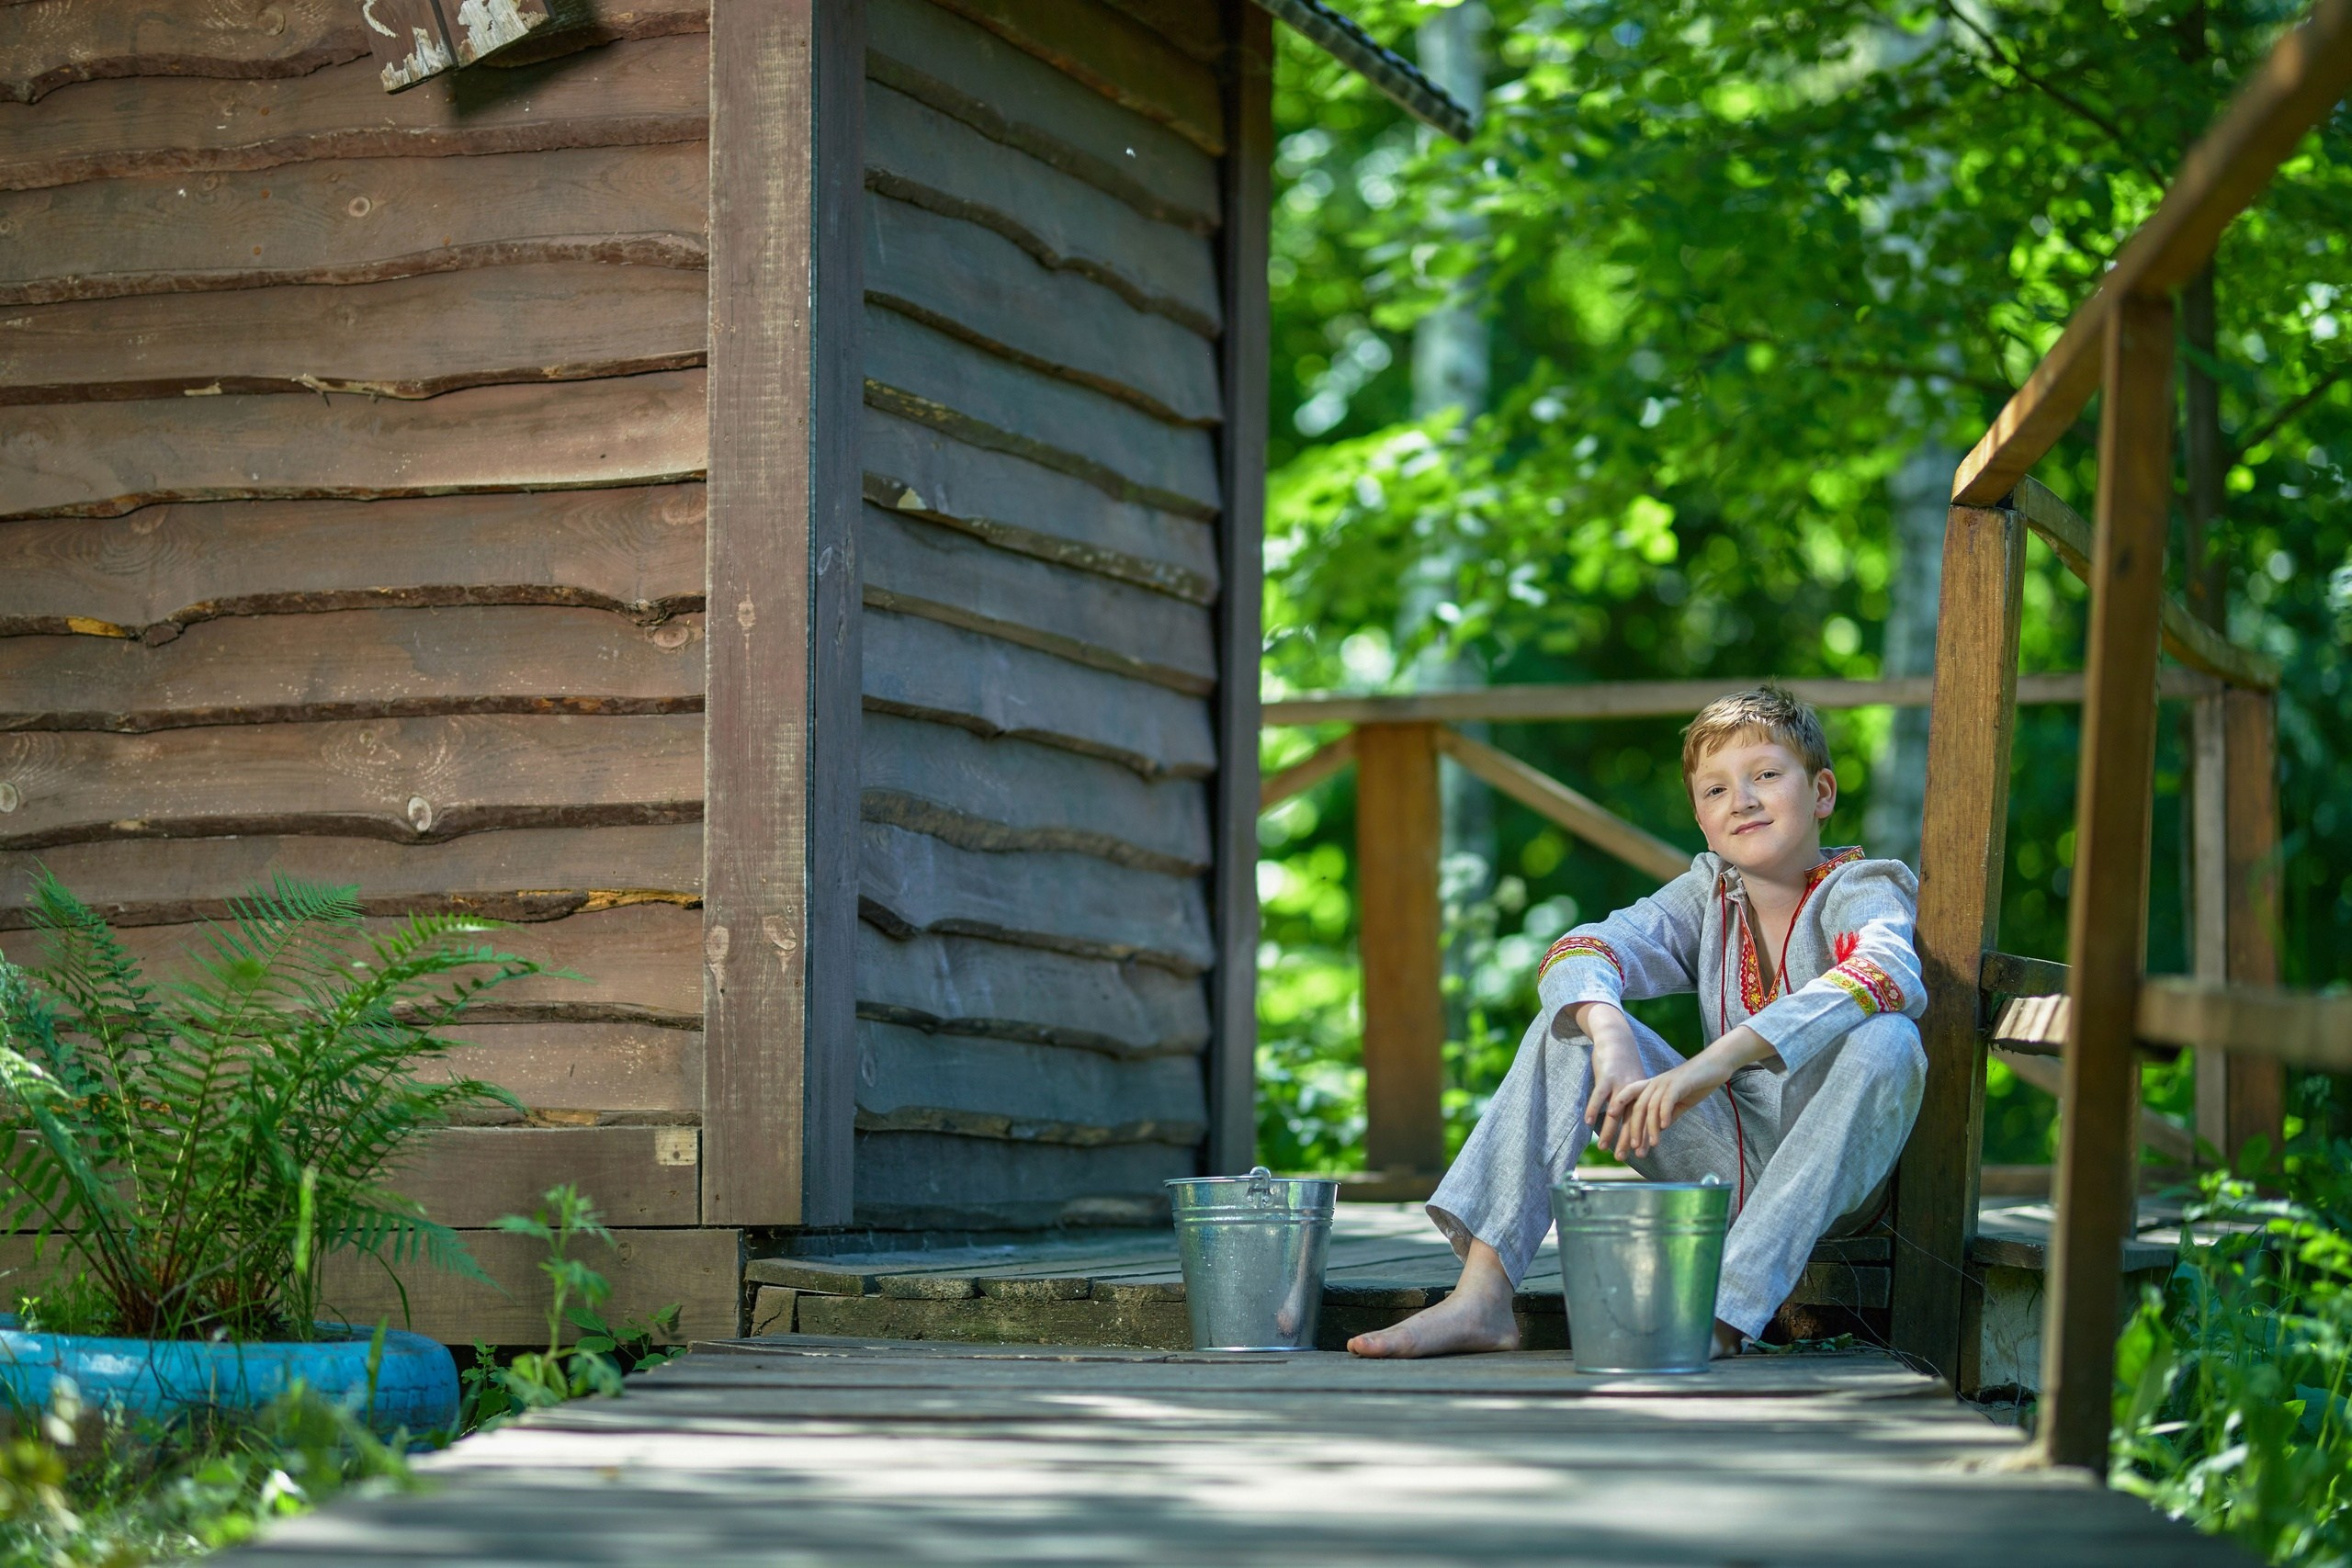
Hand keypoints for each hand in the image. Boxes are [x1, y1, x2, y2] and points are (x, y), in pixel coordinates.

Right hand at [1575, 1003, 1644, 1151]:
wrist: (1616, 1039)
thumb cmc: (1623, 1065)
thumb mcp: (1633, 1083)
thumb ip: (1634, 1102)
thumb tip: (1635, 1124)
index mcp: (1642, 1095)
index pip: (1643, 1120)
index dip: (1641, 1137)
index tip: (1641, 1155)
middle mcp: (1634, 1092)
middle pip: (1631, 1120)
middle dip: (1627, 1141)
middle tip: (1623, 1158)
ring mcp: (1620, 1084)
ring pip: (1615, 1112)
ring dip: (1610, 1131)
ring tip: (1604, 1148)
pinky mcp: (1606, 1076)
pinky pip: (1599, 1095)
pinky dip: (1593, 1108)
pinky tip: (1589, 1122)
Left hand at [1606, 1053, 1734, 1157]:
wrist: (1717, 1064)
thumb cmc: (1698, 1083)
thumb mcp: (1679, 1101)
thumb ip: (1668, 1114)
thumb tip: (1658, 1129)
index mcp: (1653, 1086)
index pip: (1629, 1094)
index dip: (1618, 1105)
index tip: (1611, 1120)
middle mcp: (1656, 1083)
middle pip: (1638, 1106)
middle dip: (1634, 1128)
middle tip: (1633, 1147)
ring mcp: (1666, 1082)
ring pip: (1651, 1106)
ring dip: (1650, 1127)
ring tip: (1653, 1144)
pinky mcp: (1680, 1083)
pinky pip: (1667, 1100)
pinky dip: (1664, 1114)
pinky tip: (1665, 1126)